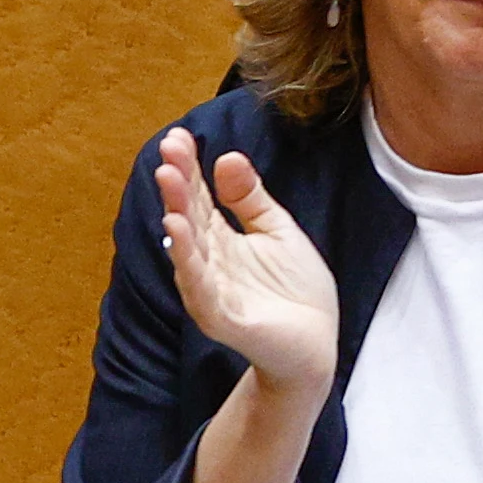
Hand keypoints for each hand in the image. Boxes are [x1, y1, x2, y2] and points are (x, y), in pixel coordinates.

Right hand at [154, 126, 340, 392]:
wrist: (315, 345)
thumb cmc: (294, 290)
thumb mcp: (277, 231)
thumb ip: (250, 197)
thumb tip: (227, 156)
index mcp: (221, 240)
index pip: (199, 198)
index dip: (188, 169)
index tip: (177, 137)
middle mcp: (209, 263)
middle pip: (189, 218)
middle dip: (178, 185)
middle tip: (168, 152)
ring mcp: (212, 292)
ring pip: (189, 251)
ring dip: (178, 217)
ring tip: (169, 184)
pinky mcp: (223, 319)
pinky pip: (201, 289)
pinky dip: (189, 263)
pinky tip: (179, 236)